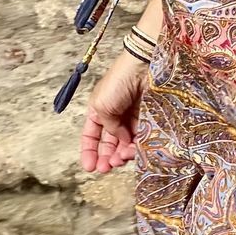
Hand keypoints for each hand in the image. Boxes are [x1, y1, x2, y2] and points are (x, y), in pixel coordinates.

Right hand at [79, 49, 151, 172]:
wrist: (144, 66)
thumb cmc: (119, 81)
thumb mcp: (101, 105)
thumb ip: (108, 128)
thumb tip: (120, 140)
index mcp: (98, 109)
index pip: (91, 135)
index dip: (89, 151)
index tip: (89, 168)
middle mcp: (114, 115)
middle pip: (108, 142)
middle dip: (106, 157)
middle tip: (106, 168)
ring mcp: (130, 117)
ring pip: (124, 143)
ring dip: (121, 154)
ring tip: (120, 159)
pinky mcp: (146, 118)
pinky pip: (140, 138)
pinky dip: (135, 147)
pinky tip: (132, 151)